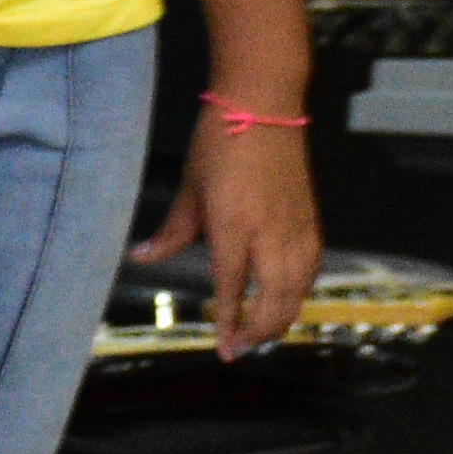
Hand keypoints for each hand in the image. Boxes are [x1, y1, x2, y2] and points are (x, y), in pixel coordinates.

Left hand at [136, 117, 321, 355]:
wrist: (263, 102)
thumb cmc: (219, 140)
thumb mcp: (189, 188)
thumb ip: (171, 232)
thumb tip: (141, 257)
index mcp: (234, 224)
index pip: (231, 287)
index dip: (228, 323)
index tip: (225, 350)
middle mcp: (269, 232)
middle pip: (274, 299)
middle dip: (259, 331)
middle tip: (241, 348)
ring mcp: (295, 226)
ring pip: (298, 289)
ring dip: (282, 318)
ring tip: (263, 333)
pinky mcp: (310, 218)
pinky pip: (311, 268)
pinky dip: (301, 291)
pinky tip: (288, 299)